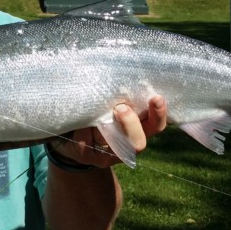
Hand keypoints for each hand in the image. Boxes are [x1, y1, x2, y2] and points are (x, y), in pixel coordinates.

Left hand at [51, 96, 167, 167]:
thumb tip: (124, 73)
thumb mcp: (111, 101)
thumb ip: (120, 94)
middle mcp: (127, 146)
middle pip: (138, 143)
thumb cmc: (97, 109)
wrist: (72, 130)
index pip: (155, 125)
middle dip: (131, 125)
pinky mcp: (88, 156)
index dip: (159, 114)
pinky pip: (87, 143)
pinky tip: (80, 123)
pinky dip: (84, 130)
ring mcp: (107, 155)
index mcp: (139, 129)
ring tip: (99, 114)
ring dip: (107, 128)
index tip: (156, 98)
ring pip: (113, 146)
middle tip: (121, 108)